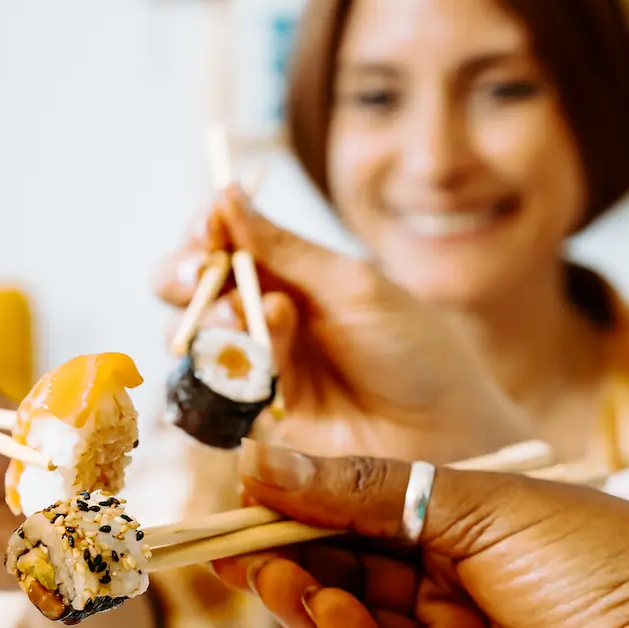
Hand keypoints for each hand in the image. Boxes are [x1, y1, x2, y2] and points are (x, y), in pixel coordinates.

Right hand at [154, 189, 528, 462]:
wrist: (445, 435)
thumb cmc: (415, 351)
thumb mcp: (353, 285)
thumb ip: (285, 248)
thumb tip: (226, 193)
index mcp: (290, 273)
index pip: (223, 239)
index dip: (204, 230)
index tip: (206, 226)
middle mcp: (262, 315)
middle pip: (189, 286)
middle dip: (183, 273)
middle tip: (202, 273)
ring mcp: (253, 367)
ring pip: (190, 337)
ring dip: (207, 321)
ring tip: (246, 322)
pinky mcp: (250, 417)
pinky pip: (205, 395)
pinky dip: (213, 376)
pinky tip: (250, 370)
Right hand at [216, 441, 628, 627]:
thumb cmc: (605, 558)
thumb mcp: (479, 502)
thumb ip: (366, 491)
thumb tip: (263, 463)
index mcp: (467, 528)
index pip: (361, 513)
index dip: (299, 503)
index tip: (237, 488)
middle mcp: (452, 592)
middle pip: (345, 572)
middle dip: (284, 555)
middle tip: (222, 538)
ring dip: (304, 599)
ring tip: (259, 571)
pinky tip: (331, 610)